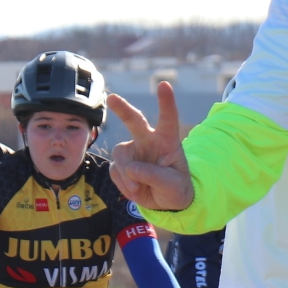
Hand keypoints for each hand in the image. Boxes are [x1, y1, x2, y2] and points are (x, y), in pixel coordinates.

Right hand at [108, 82, 194, 211]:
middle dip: (123, 109)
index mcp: (167, 140)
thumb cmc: (175, 189)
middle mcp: (148, 141)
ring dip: (127, 175)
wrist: (165, 203)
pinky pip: (115, 171)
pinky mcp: (121, 164)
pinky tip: (135, 189)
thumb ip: (153, 176)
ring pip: (121, 156)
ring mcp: (133, 151)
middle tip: (112, 98)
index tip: (164, 84)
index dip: (166, 102)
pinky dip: (124, 184)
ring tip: (138, 189)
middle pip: (134, 120)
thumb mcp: (172, 185)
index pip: (168, 118)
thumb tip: (131, 169)